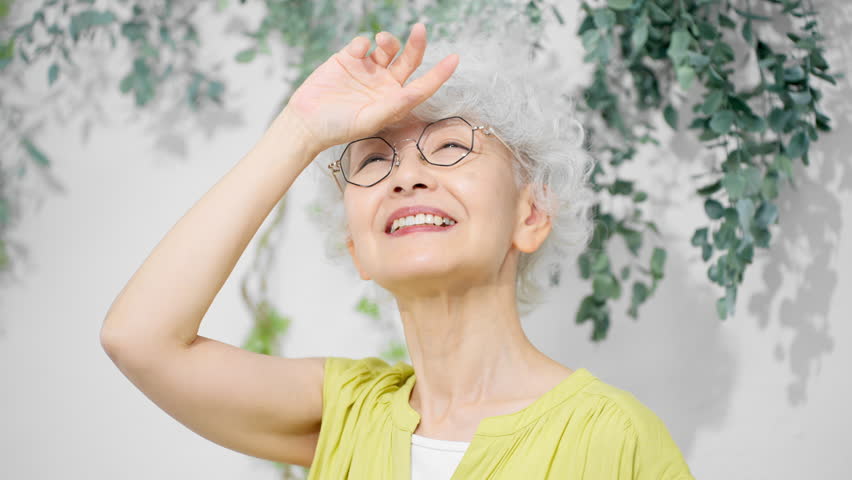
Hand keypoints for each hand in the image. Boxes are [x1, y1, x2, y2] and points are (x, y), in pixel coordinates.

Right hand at [282, 23, 458, 152]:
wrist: (307, 122)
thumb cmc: (339, 128)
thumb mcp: (369, 120)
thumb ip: (393, 107)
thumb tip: (414, 94)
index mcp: (395, 101)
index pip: (423, 85)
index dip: (440, 73)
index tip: (455, 58)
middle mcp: (385, 84)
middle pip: (410, 59)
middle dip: (417, 44)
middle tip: (420, 29)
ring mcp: (368, 70)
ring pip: (388, 48)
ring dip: (389, 41)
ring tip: (382, 41)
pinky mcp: (349, 59)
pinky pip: (363, 43)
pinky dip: (364, 43)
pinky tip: (357, 52)